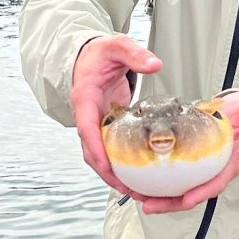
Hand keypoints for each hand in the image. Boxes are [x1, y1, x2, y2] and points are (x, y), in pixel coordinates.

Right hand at [71, 35, 161, 194]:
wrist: (89, 57)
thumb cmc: (100, 53)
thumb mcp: (117, 46)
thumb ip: (135, 54)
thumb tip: (154, 64)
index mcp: (84, 98)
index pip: (86, 128)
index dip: (96, 149)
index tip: (108, 166)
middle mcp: (86, 115)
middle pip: (90, 151)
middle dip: (107, 173)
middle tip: (129, 188)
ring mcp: (94, 124)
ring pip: (98, 156)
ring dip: (114, 175)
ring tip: (137, 191)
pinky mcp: (104, 128)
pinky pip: (109, 151)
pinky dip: (120, 166)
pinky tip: (138, 176)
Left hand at [141, 90, 238, 214]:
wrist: (238, 110)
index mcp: (229, 163)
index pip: (216, 183)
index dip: (202, 193)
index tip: (187, 199)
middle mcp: (213, 170)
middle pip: (192, 194)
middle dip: (170, 204)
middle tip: (149, 206)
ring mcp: (200, 169)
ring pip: (179, 189)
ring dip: (158, 196)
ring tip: (138, 197)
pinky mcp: (189, 162)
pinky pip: (172, 175)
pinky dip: (155, 180)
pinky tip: (138, 180)